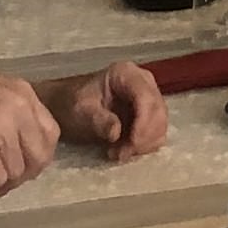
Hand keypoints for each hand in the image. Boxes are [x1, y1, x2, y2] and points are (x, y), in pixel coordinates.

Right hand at [0, 56, 62, 196]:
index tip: (22, 165)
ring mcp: (4, 127)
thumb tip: (11, 142)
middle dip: (23, 176)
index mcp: (25, 94)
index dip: (38, 156)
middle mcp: (21, 110)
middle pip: (40, 157)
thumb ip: (8, 111)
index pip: (51, 134)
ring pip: (16, 172)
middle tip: (3, 182)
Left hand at [53, 57, 169, 159]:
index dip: (144, 123)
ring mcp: (149, 97)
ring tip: (118, 152)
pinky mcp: (150, 113)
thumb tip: (116, 133)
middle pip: (158, 112)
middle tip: (121, 153)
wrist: (66, 107)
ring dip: (143, 144)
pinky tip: (124, 149)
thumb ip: (98, 120)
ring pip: (161, 124)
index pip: (146, 98)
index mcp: (126, 74)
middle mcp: (143, 82)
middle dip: (143, 138)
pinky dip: (144, 145)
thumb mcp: (80, 111)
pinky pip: (157, 132)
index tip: (132, 144)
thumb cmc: (71, 104)